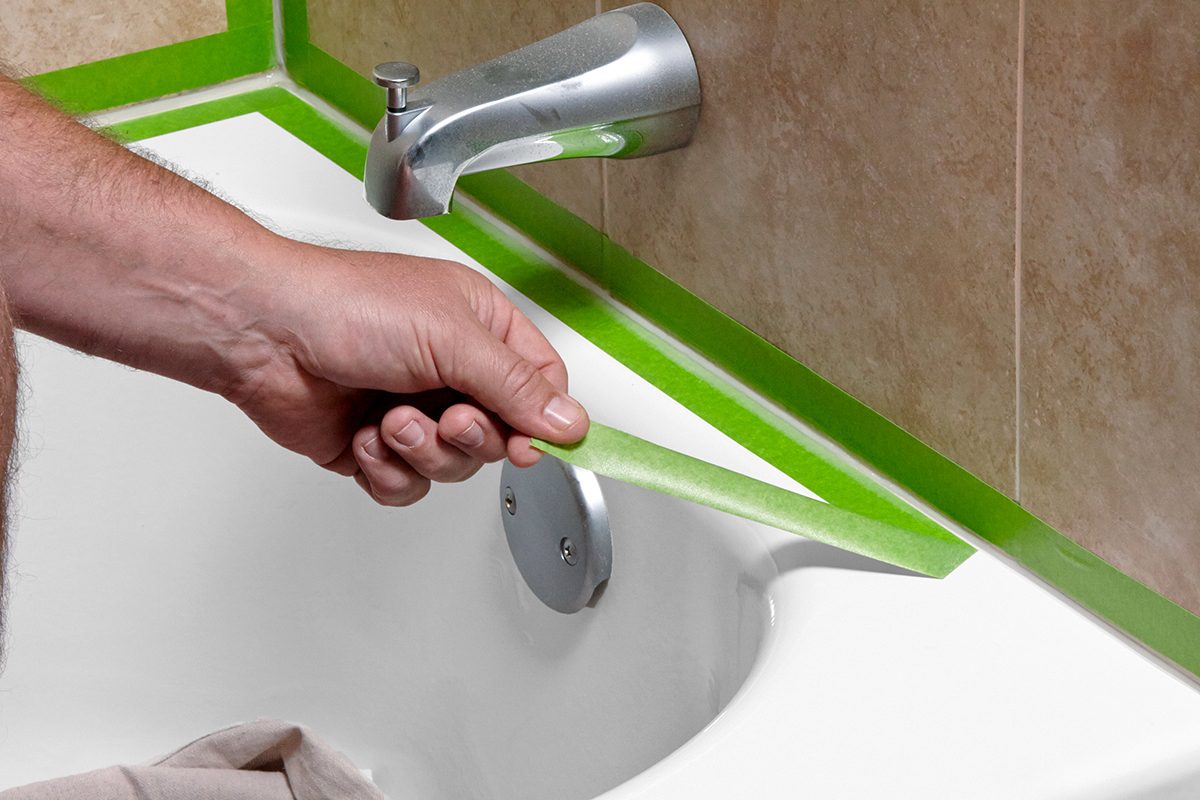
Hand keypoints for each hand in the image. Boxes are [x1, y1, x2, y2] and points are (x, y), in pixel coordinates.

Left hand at [225, 239, 588, 505]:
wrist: (263, 333)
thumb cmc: (346, 306)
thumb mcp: (453, 337)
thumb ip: (517, 387)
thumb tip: (569, 422)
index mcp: (480, 328)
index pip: (541, 385)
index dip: (543, 422)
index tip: (534, 445)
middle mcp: (450, 370)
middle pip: (500, 435)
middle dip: (470, 437)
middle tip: (449, 420)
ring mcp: (413, 409)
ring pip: (454, 467)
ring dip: (422, 452)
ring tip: (391, 419)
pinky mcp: (377, 446)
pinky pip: (407, 486)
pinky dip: (387, 470)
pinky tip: (365, 434)